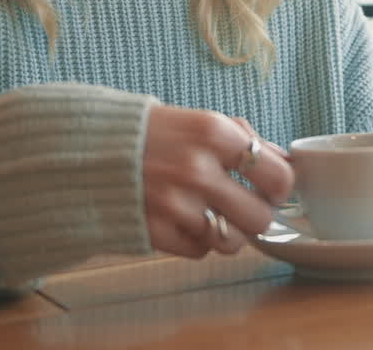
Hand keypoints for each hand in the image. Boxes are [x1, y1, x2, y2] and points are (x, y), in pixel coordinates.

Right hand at [142, 105, 292, 257]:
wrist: (87, 149)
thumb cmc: (154, 133)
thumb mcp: (201, 121)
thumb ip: (245, 139)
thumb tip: (284, 163)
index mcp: (214, 133)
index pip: (277, 176)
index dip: (280, 187)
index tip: (272, 187)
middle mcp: (196, 169)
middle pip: (260, 218)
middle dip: (257, 214)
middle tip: (245, 205)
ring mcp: (174, 204)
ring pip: (232, 242)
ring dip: (228, 232)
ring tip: (212, 213)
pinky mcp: (154, 231)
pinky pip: (199, 251)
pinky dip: (196, 240)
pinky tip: (182, 218)